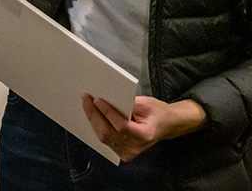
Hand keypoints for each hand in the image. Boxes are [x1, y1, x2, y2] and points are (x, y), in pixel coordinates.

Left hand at [81, 94, 205, 161]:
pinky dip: (97, 127)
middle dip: (95, 115)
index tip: (96, 100)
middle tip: (86, 99)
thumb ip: (129, 102)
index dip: (107, 112)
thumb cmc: (158, 113)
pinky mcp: (122, 153)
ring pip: (104, 138)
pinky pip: (105, 140)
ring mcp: (128, 153)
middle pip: (108, 133)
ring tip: (86, 105)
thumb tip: (107, 97)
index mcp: (145, 135)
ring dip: (93, 120)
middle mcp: (135, 147)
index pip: (121, 126)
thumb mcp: (147, 103)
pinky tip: (92, 116)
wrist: (165, 126)